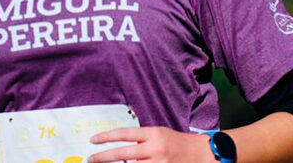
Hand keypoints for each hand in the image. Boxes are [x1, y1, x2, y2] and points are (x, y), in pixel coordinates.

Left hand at [88, 126, 210, 162]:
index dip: (106, 137)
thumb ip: (141, 140)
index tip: (93, 140)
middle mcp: (155, 148)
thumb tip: (118, 148)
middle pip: (122, 153)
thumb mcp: (159, 134)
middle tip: (91, 159)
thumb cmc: (176, 142)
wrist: (201, 153)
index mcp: (153, 133)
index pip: (124, 133)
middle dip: (103, 157)